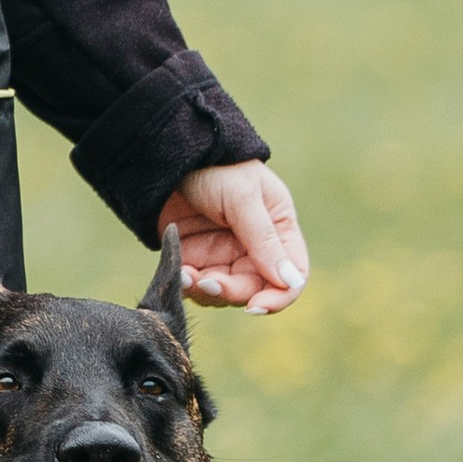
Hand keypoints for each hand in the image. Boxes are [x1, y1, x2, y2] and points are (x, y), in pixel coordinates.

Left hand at [161, 162, 307, 316]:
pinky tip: (179, 272)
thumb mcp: (243, 199)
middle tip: (207, 283)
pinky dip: (189, 285)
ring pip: (225, 294)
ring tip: (186, 275)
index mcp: (279, 229)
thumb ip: (265, 241)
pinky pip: (198, 286)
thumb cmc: (217, 168)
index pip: (292, 276)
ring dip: (206, 291)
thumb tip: (291, 282)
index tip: (255, 306)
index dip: (278, 297)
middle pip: (255, 289)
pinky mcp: (197, 259)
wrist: (170, 156)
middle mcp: (255, 248)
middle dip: (231, 292)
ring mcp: (225, 255)